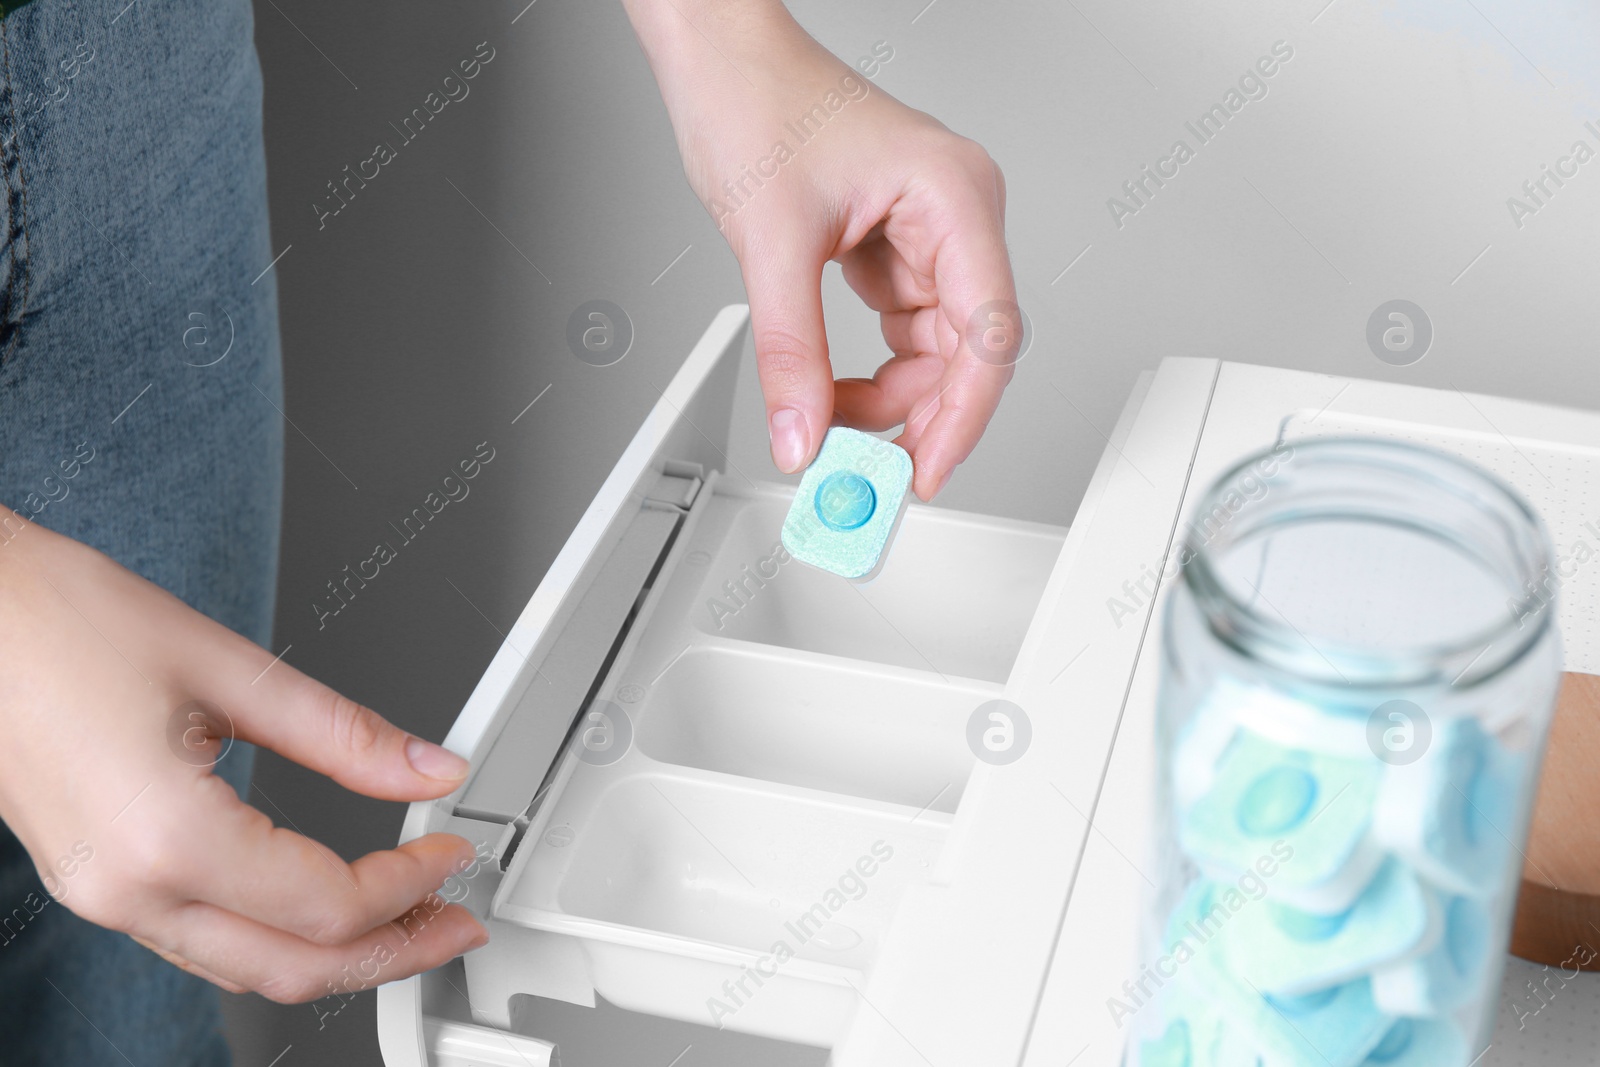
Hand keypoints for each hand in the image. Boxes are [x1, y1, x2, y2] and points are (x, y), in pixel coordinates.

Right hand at [0, 516, 486, 1001]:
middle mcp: (128, 890)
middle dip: (390, 952)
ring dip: (337, 954)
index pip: (327, 904)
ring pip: (244, 968)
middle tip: (457, 921)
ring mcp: (104, 896)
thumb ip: (344, 733)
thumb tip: (429, 767)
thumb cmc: (58, 622)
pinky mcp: (97, 881)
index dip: (410, 883)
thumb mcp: (228, 668)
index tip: (452, 848)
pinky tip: (318, 903)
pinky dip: (276, 936)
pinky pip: (202, 942)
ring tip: (406, 916)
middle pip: (292, 967)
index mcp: (166, 839)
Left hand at [624, 0, 1018, 499]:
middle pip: (967, 350)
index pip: (988, 331)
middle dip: (919, 417)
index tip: (925, 473)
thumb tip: (804, 435)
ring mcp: (926, 234)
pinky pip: (899, 332)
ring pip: (932, 351)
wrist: (720, 58)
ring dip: (887, 399)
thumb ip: (790, 351)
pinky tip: (830, 389)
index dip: (963, 415)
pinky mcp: (893, 249)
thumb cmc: (759, 100)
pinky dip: (868, 373)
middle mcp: (955, 216)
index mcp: (955, 196)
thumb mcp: (771, 242)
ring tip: (829, 425)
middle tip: (869, 473)